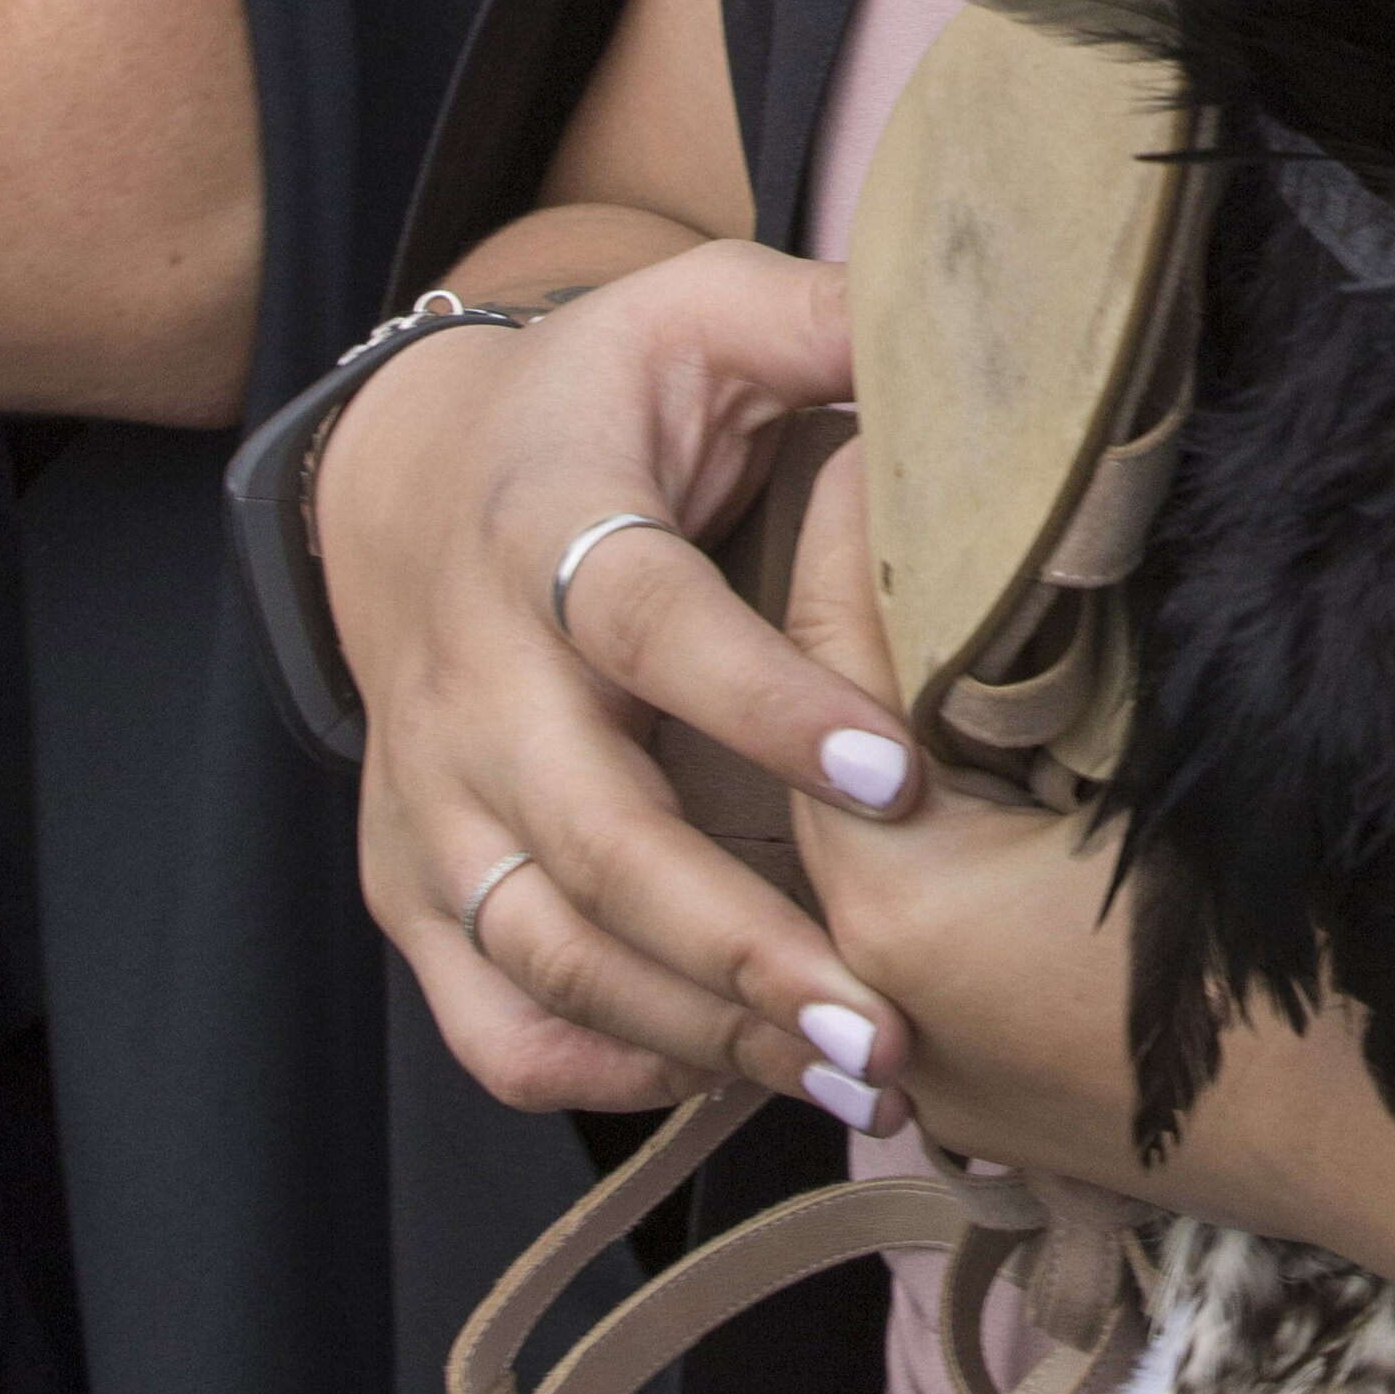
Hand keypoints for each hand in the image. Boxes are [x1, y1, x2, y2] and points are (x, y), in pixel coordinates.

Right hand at [322, 240, 924, 1126]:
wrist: (415, 477)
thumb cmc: (605, 400)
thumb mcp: (705, 315)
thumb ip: (828, 321)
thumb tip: (982, 325)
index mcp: (547, 529)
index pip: (649, 625)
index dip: (766, 704)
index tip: (899, 779)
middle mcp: (471, 680)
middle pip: (593, 834)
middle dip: (742, 940)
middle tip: (886, 1020)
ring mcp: (431, 797)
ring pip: (544, 947)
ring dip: (695, 1027)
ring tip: (849, 1076)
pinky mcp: (411, 881)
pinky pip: (484, 1014)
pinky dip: (591, 1066)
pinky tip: (721, 1078)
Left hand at [783, 437, 1177, 1186]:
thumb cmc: (1313, 951)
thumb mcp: (1195, 764)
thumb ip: (1090, 655)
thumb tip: (1045, 530)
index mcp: (904, 899)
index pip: (833, 666)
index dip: (856, 532)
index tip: (874, 427)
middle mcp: (876, 993)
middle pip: (836, 767)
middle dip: (873, 638)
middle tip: (916, 509)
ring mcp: (928, 1064)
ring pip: (875, 860)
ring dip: (906, 752)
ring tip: (956, 626)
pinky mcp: (983, 1100)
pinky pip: (925, 943)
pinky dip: (946, 851)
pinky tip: (1009, 777)